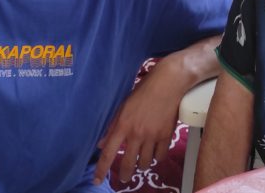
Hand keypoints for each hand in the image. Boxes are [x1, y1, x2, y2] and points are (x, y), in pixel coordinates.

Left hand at [93, 66, 182, 183]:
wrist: (167, 84)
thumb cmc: (143, 92)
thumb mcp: (123, 107)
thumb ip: (112, 126)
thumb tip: (102, 144)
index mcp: (123, 125)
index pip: (108, 153)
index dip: (101, 169)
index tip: (97, 181)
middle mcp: (136, 134)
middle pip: (129, 163)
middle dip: (125, 175)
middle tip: (125, 178)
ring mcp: (152, 136)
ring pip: (146, 163)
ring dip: (142, 165)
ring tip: (141, 162)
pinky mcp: (167, 136)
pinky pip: (160, 156)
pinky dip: (157, 157)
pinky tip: (155, 153)